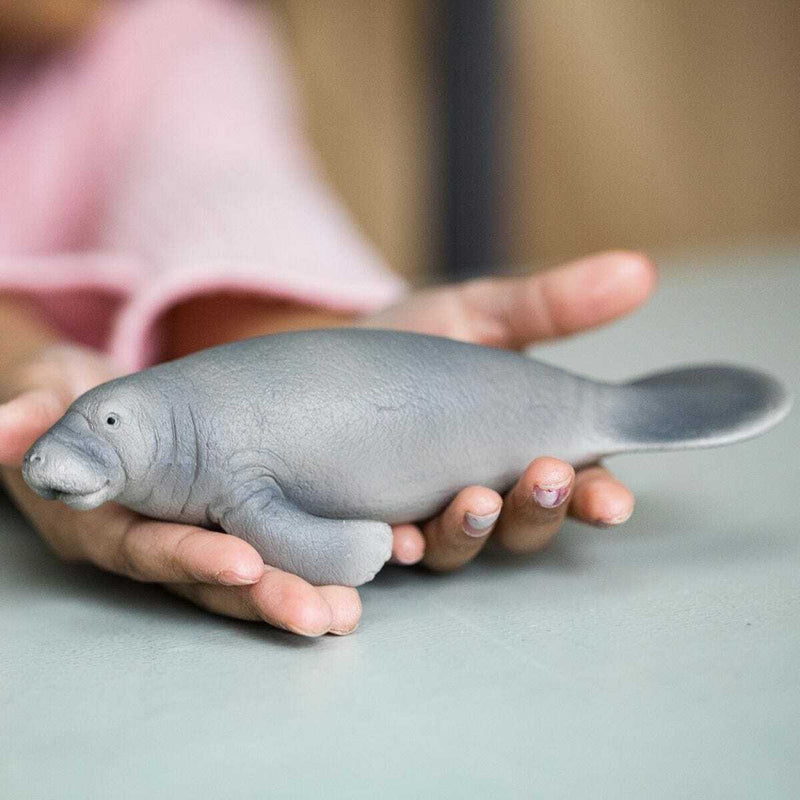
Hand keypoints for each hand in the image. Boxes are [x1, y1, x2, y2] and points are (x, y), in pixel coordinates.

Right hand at [0, 344, 361, 636]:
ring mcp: (195, 535)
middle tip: (325, 614)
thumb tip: (1, 426)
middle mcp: (155, 540)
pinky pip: (275, 543)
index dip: (190, 557)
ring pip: (249, 574)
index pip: (148, 547)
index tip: (243, 561)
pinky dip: (318, 555)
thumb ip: (30, 412)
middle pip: (210, 578)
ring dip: (301, 589)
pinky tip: (373, 559)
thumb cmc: (64, 398)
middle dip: (266, 596)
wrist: (97, 404)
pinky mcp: (229, 519)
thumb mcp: (41, 393)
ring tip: (352, 609)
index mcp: (105, 520)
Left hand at [360, 250, 656, 569]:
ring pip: (463, 545)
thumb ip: (550, 305)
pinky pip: (391, 550)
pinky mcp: (370, 522)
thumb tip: (637, 271)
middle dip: (540, 510)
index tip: (613, 502)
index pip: (574, 484)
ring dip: (475, 531)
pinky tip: (399, 538)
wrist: (321, 359)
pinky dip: (401, 548)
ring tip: (475, 501)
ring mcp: (424, 511)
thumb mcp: (478, 313)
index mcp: (518, 445)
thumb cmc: (411, 341)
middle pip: (525, 525)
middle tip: (545, 478)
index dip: (597, 497)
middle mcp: (479, 488)